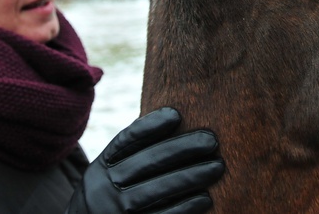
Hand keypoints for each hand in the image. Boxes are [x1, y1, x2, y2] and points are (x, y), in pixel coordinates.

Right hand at [66, 107, 224, 213]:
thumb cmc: (114, 196)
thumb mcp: (111, 173)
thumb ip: (134, 153)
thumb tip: (173, 119)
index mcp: (102, 166)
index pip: (126, 140)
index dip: (150, 126)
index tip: (176, 114)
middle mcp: (104, 188)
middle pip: (146, 162)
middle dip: (182, 148)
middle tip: (212, 140)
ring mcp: (115, 211)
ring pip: (156, 190)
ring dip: (190, 177)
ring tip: (217, 167)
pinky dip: (185, 207)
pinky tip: (205, 198)